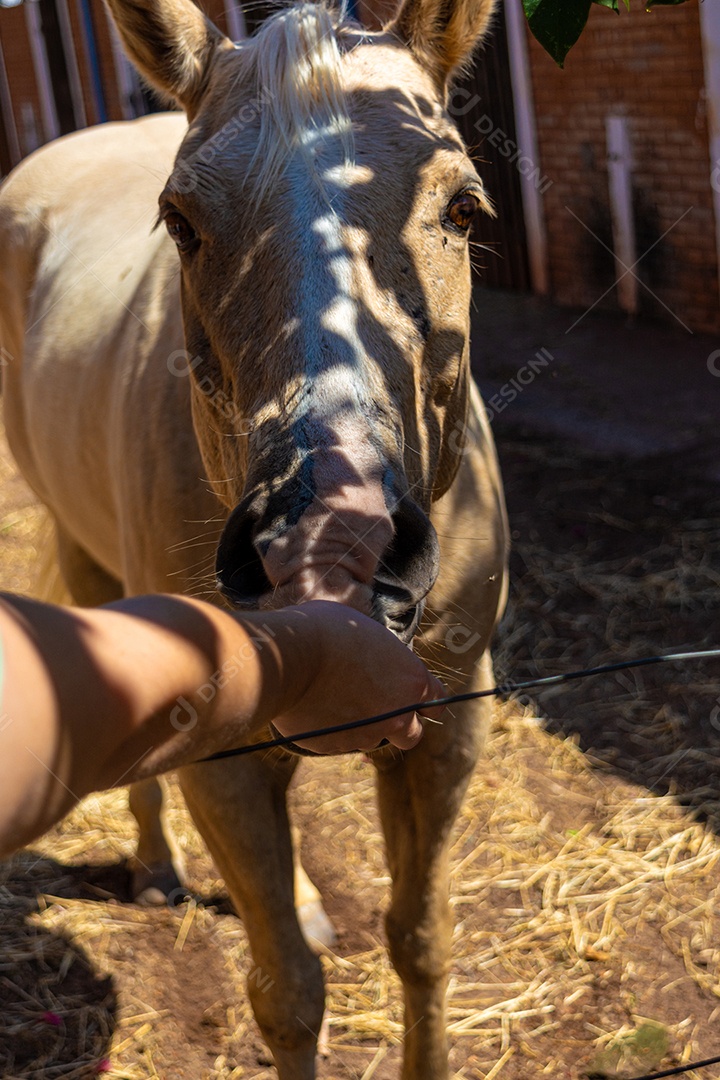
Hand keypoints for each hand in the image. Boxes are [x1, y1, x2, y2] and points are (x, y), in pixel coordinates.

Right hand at [269, 601, 444, 753]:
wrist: (289, 657)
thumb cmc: (326, 631)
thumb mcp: (366, 631)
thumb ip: (379, 653)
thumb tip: (371, 652)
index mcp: (412, 681)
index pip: (435, 699)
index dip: (421, 697)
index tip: (408, 692)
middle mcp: (397, 714)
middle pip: (412, 733)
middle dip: (401, 724)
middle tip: (378, 706)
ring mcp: (367, 735)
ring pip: (373, 738)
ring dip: (363, 725)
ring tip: (336, 699)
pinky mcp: (337, 746)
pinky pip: (340, 741)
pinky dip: (333, 729)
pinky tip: (315, 707)